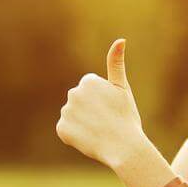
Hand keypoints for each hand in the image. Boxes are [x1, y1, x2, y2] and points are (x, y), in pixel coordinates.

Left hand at [56, 39, 149, 169]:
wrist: (123, 147)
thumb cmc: (126, 117)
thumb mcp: (122, 89)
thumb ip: (116, 63)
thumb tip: (120, 40)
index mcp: (88, 81)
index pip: (90, 90)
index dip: (102, 101)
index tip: (111, 109)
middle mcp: (73, 93)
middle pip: (80, 102)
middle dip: (90, 110)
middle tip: (106, 121)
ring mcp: (66, 112)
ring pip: (73, 116)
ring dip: (82, 123)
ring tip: (98, 131)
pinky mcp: (61, 129)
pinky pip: (66, 131)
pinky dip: (75, 136)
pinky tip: (88, 139)